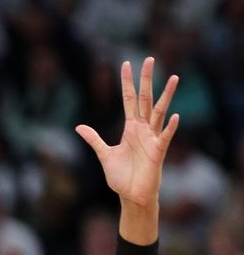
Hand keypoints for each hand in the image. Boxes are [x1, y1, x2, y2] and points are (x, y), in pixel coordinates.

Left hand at [76, 58, 179, 207]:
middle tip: (148, 59)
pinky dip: (170, 127)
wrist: (132, 195)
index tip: (126, 64)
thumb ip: (94, 139)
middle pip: (145, 99)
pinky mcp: (158, 152)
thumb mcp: (104, 154)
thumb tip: (79, 126)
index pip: (129, 100)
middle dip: (146, 80)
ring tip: (173, 78)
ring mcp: (152, 139)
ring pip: (160, 112)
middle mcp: (143, 129)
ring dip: (166, 96)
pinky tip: (175, 116)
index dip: (127, 83)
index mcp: (131, 128)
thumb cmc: (122, 176)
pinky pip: (165, 137)